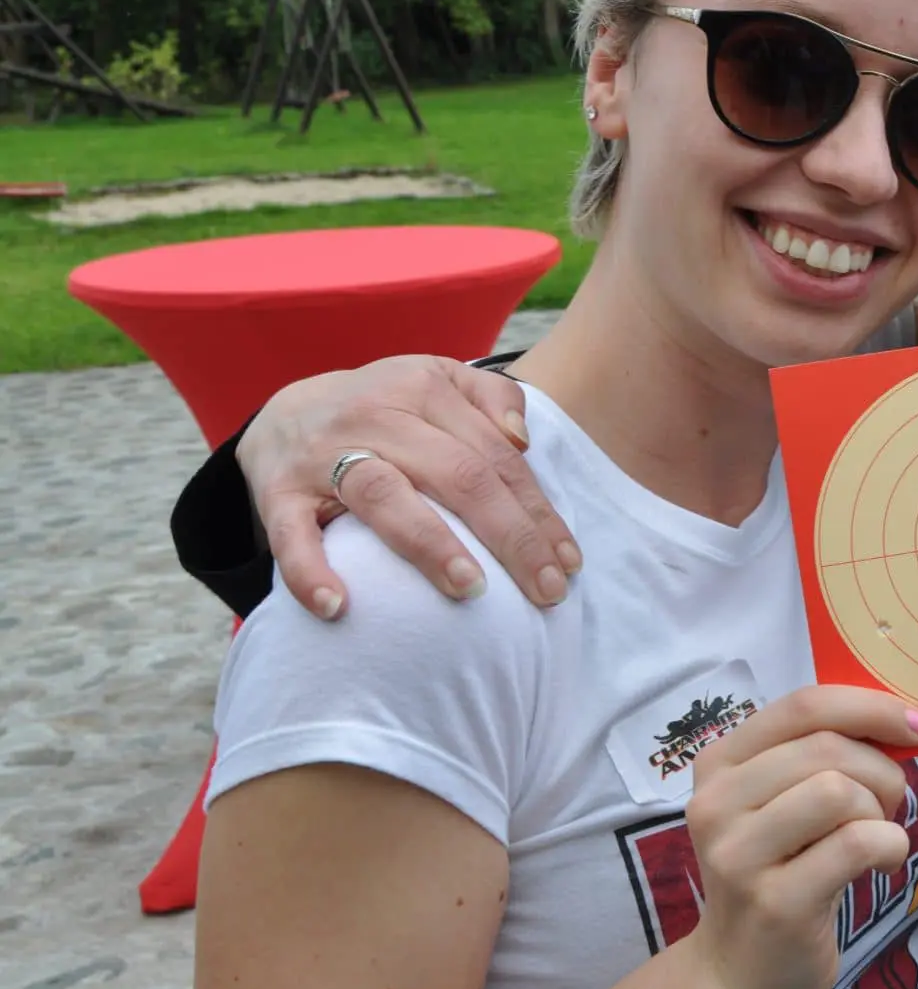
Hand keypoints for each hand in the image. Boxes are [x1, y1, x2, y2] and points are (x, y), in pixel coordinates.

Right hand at [238, 355, 577, 617]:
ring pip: (384, 494)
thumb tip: (524, 440)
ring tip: (470, 589)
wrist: (283, 413)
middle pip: (457, 475)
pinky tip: (338, 606)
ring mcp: (324, 454)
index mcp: (424, 389)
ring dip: (429, 544)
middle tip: (545, 592)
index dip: (538, 512)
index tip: (568, 563)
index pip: (496, 456)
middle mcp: (376, 416)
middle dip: (510, 536)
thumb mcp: (438, 381)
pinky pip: (291, 534)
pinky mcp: (277, 492)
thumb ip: (492, 399)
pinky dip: (310, 571)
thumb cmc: (384, 408)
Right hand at [686, 687, 917, 988]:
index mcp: (720, 764)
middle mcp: (716, 803)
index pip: (803, 705)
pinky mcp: (774, 901)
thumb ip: (822, 754)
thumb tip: (906, 718)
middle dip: (881, 769)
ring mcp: (739, 855)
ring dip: (879, 811)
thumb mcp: (783, 802)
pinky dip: (889, 846)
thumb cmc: (780, 871)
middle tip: (887, 803)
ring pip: (840, 791)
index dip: (871, 706)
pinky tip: (880, 863)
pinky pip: (857, 843)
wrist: (739, 970)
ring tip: (874, 836)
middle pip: (827, 747)